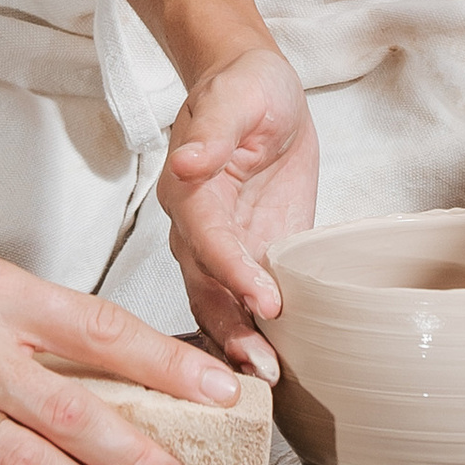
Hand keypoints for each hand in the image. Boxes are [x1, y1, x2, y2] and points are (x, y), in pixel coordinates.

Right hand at [159, 46, 318, 364]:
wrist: (257, 89)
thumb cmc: (244, 88)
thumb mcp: (236, 95)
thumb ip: (213, 132)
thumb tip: (188, 162)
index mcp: (188, 189)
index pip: (207, 239)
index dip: (233, 272)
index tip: (264, 300)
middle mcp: (195, 227)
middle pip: (205, 288)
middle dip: (231, 330)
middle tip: (262, 367)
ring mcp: (221, 246)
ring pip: (219, 305)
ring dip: (241, 342)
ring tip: (270, 376)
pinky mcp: (251, 254)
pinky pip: (245, 300)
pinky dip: (257, 332)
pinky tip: (276, 362)